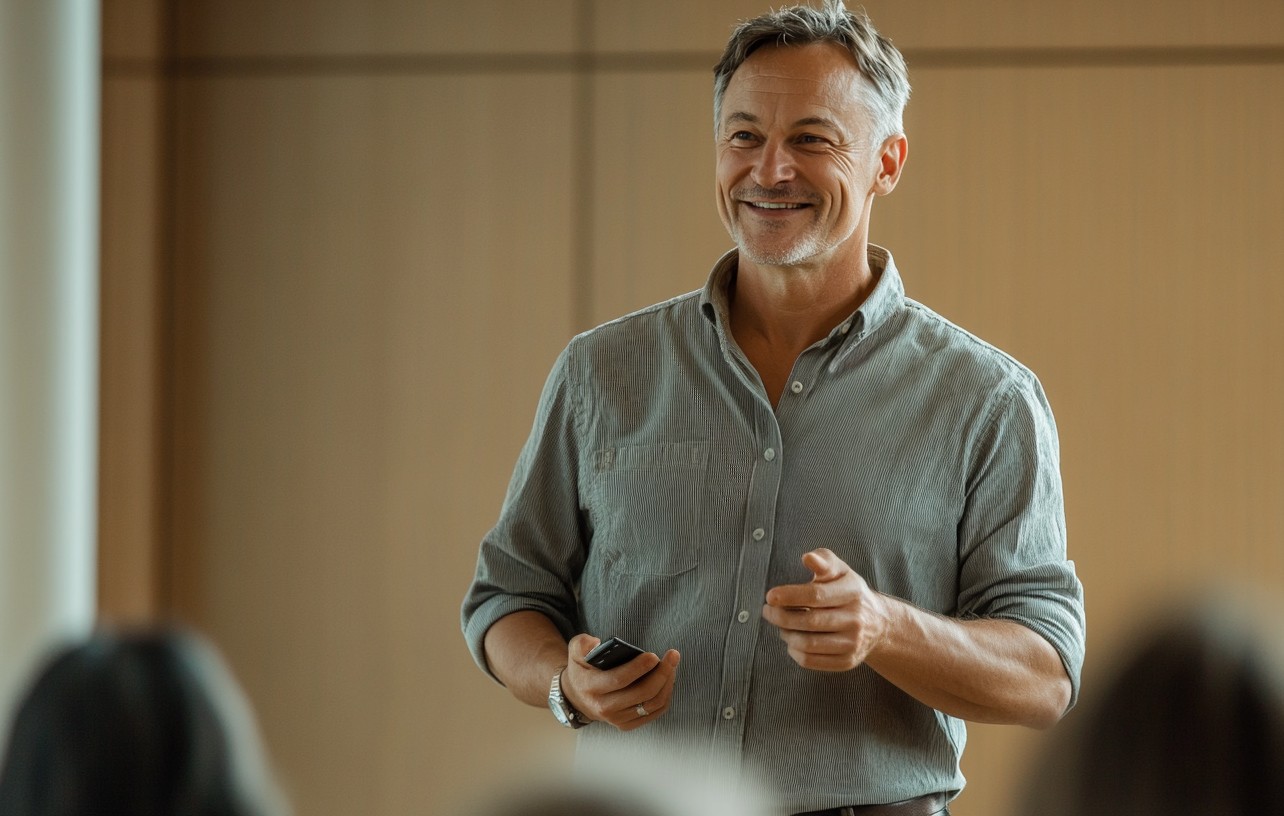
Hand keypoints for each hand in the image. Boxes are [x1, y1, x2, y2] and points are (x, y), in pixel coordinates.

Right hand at [560, 634, 680, 730]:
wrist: (576, 696)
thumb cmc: (582, 669)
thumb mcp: (575, 651)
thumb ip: (582, 644)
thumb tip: (596, 643)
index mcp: (591, 687)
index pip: (619, 679)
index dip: (639, 668)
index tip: (653, 656)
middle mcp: (604, 707)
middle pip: (641, 694)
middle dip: (661, 674)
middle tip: (672, 656)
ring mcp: (617, 719)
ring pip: (651, 704)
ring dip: (667, 684)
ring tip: (672, 665)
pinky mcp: (627, 724)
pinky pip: (654, 713)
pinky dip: (665, 696)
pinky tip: (668, 681)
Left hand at [762, 548, 890, 671]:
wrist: (878, 623)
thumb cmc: (849, 591)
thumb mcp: (841, 571)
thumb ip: (824, 561)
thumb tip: (808, 557)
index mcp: (853, 592)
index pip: (817, 595)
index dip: (790, 596)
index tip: (770, 596)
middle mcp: (856, 619)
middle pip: (810, 622)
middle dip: (781, 617)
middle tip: (767, 611)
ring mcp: (853, 643)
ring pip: (809, 644)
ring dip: (786, 634)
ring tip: (780, 625)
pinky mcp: (847, 661)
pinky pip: (811, 661)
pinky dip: (794, 651)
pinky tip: (792, 641)